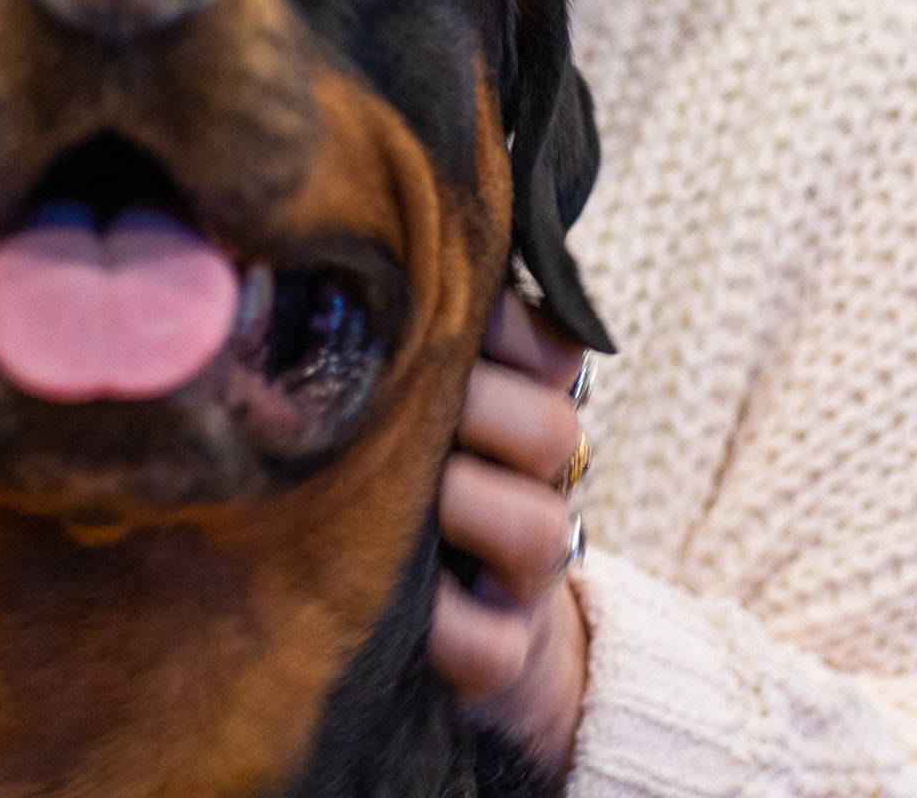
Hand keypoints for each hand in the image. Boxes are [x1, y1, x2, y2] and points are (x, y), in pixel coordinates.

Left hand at [430, 292, 590, 778]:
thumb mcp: (429, 403)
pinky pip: (494, 646)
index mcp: (528, 412)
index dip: (509, 331)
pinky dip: (453, 629)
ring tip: (410, 503)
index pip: (552, 350)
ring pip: (539, 530)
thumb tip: (362, 258)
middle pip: (554, 429)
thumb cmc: (423, 481)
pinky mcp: (505, 659)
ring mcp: (526, 577)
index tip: (456, 320)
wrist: (468, 633)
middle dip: (486, 409)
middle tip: (419, 407)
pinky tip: (412, 608)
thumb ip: (420, 341)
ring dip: (474, 508)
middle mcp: (539, 487)